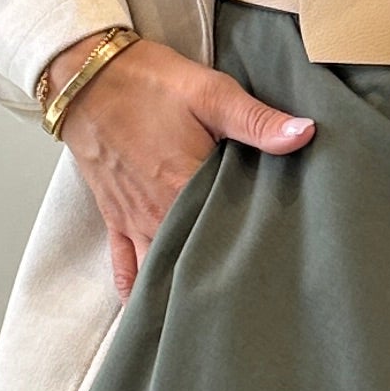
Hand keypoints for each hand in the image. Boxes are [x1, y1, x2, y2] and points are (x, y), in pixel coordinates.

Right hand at [38, 35, 312, 298]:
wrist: (84, 76)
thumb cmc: (146, 83)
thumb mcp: (209, 93)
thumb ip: (257, 121)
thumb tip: (305, 134)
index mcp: (185, 188)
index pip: (231, 234)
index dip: (256, 249)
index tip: (281, 266)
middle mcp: (157, 215)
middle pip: (196, 260)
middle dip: (223, 278)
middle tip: (254, 300)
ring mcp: (133, 220)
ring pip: (160, 271)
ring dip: (181, 290)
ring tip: (210, 315)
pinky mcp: (113, 216)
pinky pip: (123, 266)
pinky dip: (135, 290)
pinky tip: (150, 312)